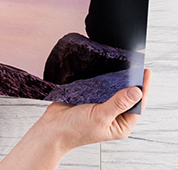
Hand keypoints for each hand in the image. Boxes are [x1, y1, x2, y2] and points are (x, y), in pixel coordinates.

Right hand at [0, 69, 150, 169]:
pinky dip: (103, 79)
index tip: (145, 73)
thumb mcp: (100, 116)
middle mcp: (114, 116)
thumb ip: (118, 103)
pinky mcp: (91, 99)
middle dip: (131, 83)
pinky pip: (101, 87)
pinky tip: (107, 71)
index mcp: (121, 124)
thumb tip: (136, 91)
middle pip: (128, 97)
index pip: (137, 105)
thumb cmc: (75, 129)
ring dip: (117, 80)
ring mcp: (102, 107)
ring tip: (124, 66)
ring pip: (114, 91)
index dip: (143, 89)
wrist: (52, 128)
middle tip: (135, 66)